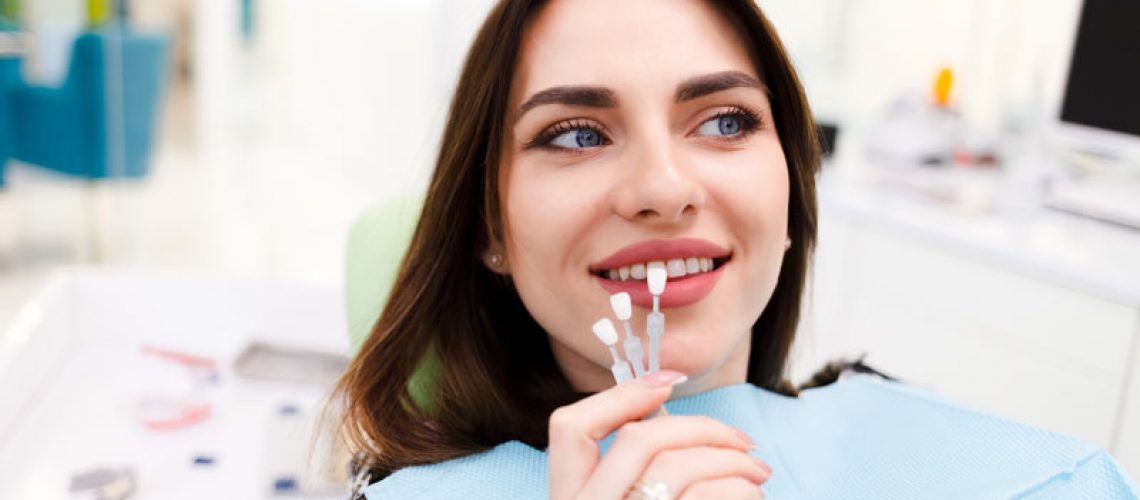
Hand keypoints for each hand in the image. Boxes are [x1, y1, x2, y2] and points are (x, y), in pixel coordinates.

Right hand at [548, 370, 771, 498]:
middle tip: (742, 439)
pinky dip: (738, 490)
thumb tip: (666, 403)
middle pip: (637, 441)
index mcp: (570, 498)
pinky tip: (752, 495)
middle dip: (700, 428)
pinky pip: (705, 499)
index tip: (668, 379)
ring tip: (757, 471)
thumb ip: (634, 464)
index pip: (569, 427)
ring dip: (730, 461)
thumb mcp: (625, 497)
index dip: (618, 395)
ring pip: (676, 471)